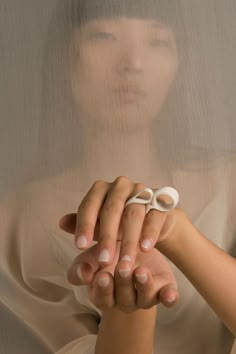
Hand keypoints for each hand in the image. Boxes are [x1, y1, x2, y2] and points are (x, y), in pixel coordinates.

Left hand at [59, 177, 186, 267]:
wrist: (151, 221)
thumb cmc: (119, 223)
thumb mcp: (98, 225)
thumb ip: (81, 224)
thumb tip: (61, 223)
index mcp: (101, 189)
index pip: (89, 204)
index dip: (84, 225)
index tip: (80, 246)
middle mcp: (121, 185)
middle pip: (112, 208)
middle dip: (107, 236)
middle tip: (104, 261)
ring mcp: (142, 190)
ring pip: (133, 213)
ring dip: (129, 240)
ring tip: (125, 262)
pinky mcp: (161, 200)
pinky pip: (155, 215)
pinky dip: (150, 232)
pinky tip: (145, 249)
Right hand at [65, 241, 178, 312]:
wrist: (131, 248)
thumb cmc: (107, 254)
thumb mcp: (92, 256)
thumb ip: (82, 266)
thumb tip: (82, 274)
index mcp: (105, 294)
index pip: (102, 296)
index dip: (103, 288)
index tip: (102, 275)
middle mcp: (125, 300)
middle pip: (124, 297)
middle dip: (123, 283)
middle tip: (123, 267)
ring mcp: (145, 296)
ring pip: (145, 298)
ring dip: (144, 287)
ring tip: (142, 272)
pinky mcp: (163, 289)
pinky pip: (167, 298)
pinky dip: (169, 298)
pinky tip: (170, 295)